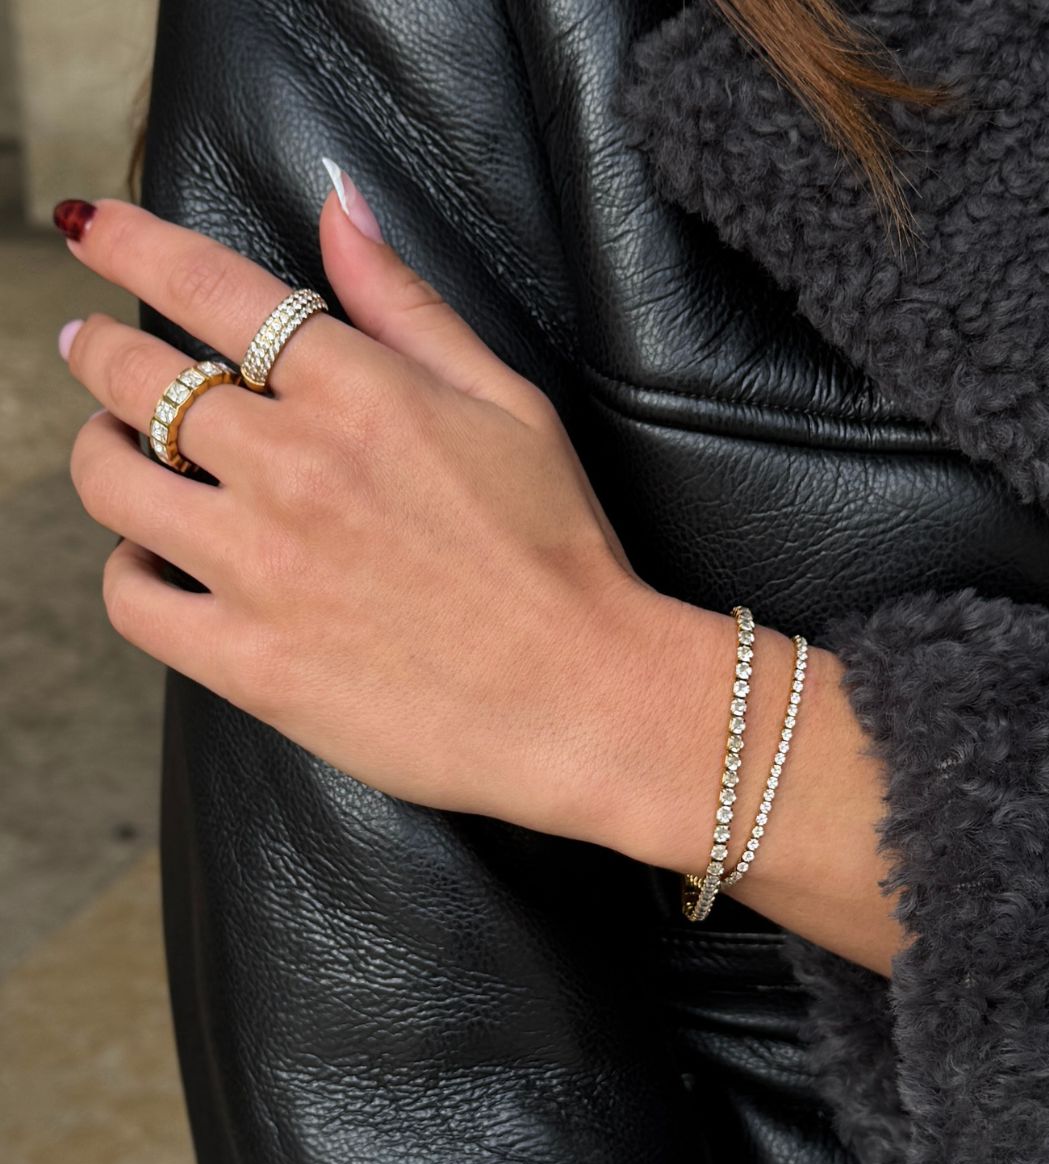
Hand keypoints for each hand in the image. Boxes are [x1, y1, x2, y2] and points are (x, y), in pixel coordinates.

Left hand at [59, 181, 656, 840]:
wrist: (579, 694)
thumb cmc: (557, 549)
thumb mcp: (508, 403)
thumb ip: (409, 305)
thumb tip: (338, 207)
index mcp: (361, 394)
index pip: (208, 288)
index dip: (132, 244)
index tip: (94, 230)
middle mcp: (296, 468)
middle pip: (136, 379)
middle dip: (98, 350)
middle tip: (92, 350)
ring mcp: (264, 569)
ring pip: (112, 482)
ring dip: (101, 452)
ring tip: (119, 451)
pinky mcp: (251, 663)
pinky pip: (132, 601)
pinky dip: (126, 571)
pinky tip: (154, 562)